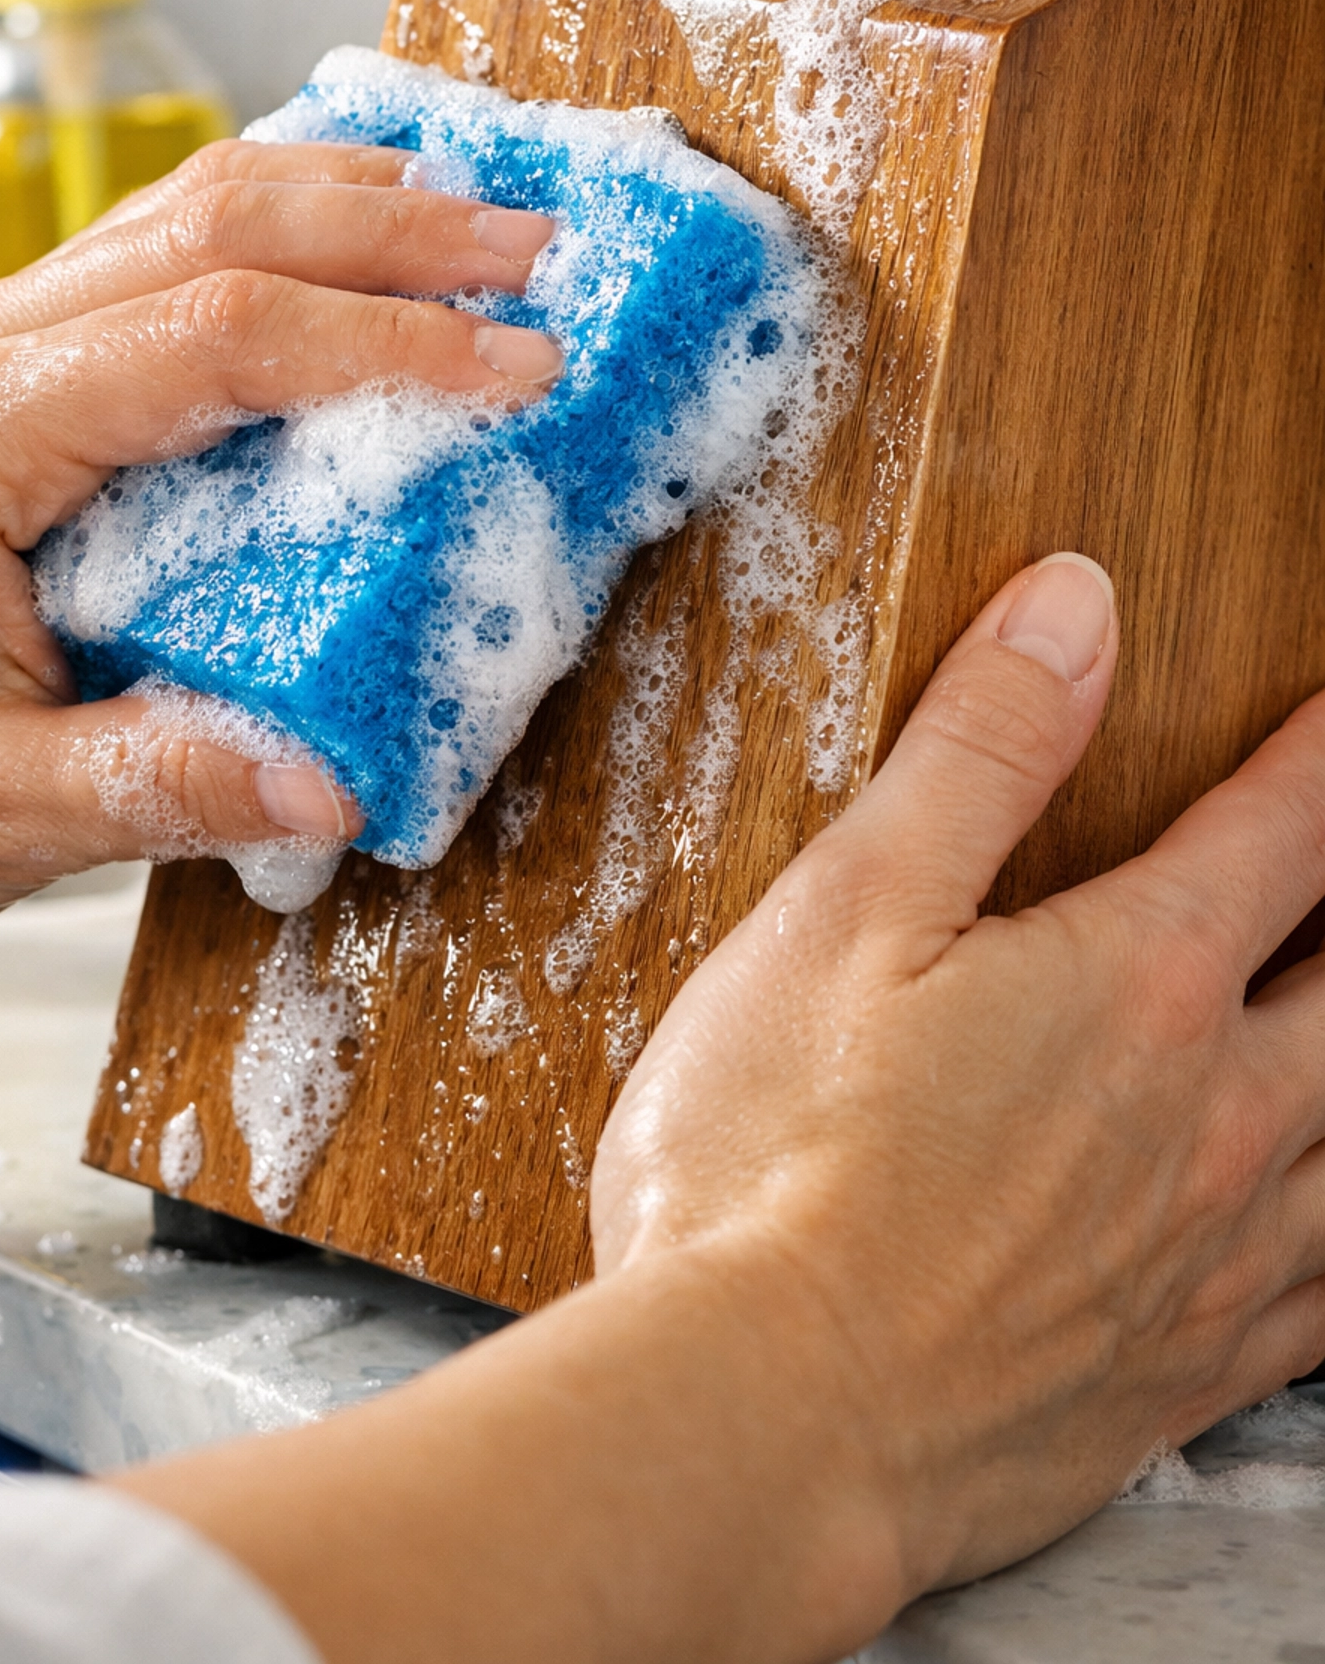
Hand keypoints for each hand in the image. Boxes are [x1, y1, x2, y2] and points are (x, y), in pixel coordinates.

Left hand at [0, 140, 557, 961]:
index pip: (215, 337)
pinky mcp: (24, 381)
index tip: (516, 368)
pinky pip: (167, 259)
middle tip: (536, 250)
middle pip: (215, 225)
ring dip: (346, 203)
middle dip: (394, 227)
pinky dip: (284, 234)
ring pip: (190, 209)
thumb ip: (156, 782)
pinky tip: (357, 244)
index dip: (381, 342)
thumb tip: (332, 783)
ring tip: (478, 221)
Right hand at [122, 553, 1324, 1663]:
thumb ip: (979, 747)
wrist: (760, 1423)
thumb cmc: (773, 1158)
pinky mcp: (1183, 1376)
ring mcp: (1214, 1257)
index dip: (1321, 757)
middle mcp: (1219, 1116)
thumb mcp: (850, 907)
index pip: (1284, 829)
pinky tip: (1321, 1219)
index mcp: (1138, 979)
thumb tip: (1077, 605)